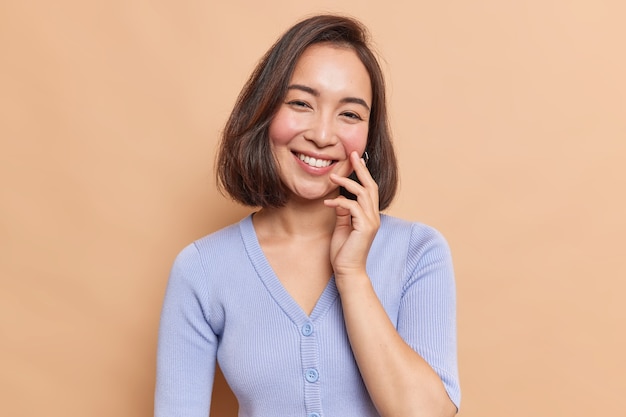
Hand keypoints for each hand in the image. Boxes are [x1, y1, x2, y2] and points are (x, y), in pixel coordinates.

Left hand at [324, 151, 379, 279]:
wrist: (348, 271)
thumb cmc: (344, 251)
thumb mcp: (343, 227)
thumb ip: (344, 213)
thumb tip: (340, 199)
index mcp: (369, 215)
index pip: (369, 189)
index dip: (363, 173)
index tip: (354, 159)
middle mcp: (373, 216)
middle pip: (370, 186)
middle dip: (361, 169)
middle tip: (352, 154)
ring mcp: (371, 222)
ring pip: (363, 193)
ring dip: (347, 183)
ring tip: (332, 175)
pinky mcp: (365, 228)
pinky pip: (353, 207)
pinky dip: (339, 202)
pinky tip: (328, 203)